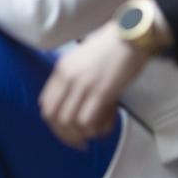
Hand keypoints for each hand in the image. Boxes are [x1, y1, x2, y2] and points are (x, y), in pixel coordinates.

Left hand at [41, 19, 156, 148]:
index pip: (45, 103)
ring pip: (69, 122)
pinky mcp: (102, 91)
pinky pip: (88, 120)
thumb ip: (74, 80)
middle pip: (53, 117)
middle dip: (64, 135)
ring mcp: (83, 85)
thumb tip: (76, 104)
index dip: (53, 123)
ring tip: (93, 137)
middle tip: (79, 142)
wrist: (132, 35)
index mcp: (61, 69)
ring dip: (80, 135)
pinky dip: (95, 130)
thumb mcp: (82, 60)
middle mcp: (67, 77)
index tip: (66, 131)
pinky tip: (104, 129)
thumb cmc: (111, 47)